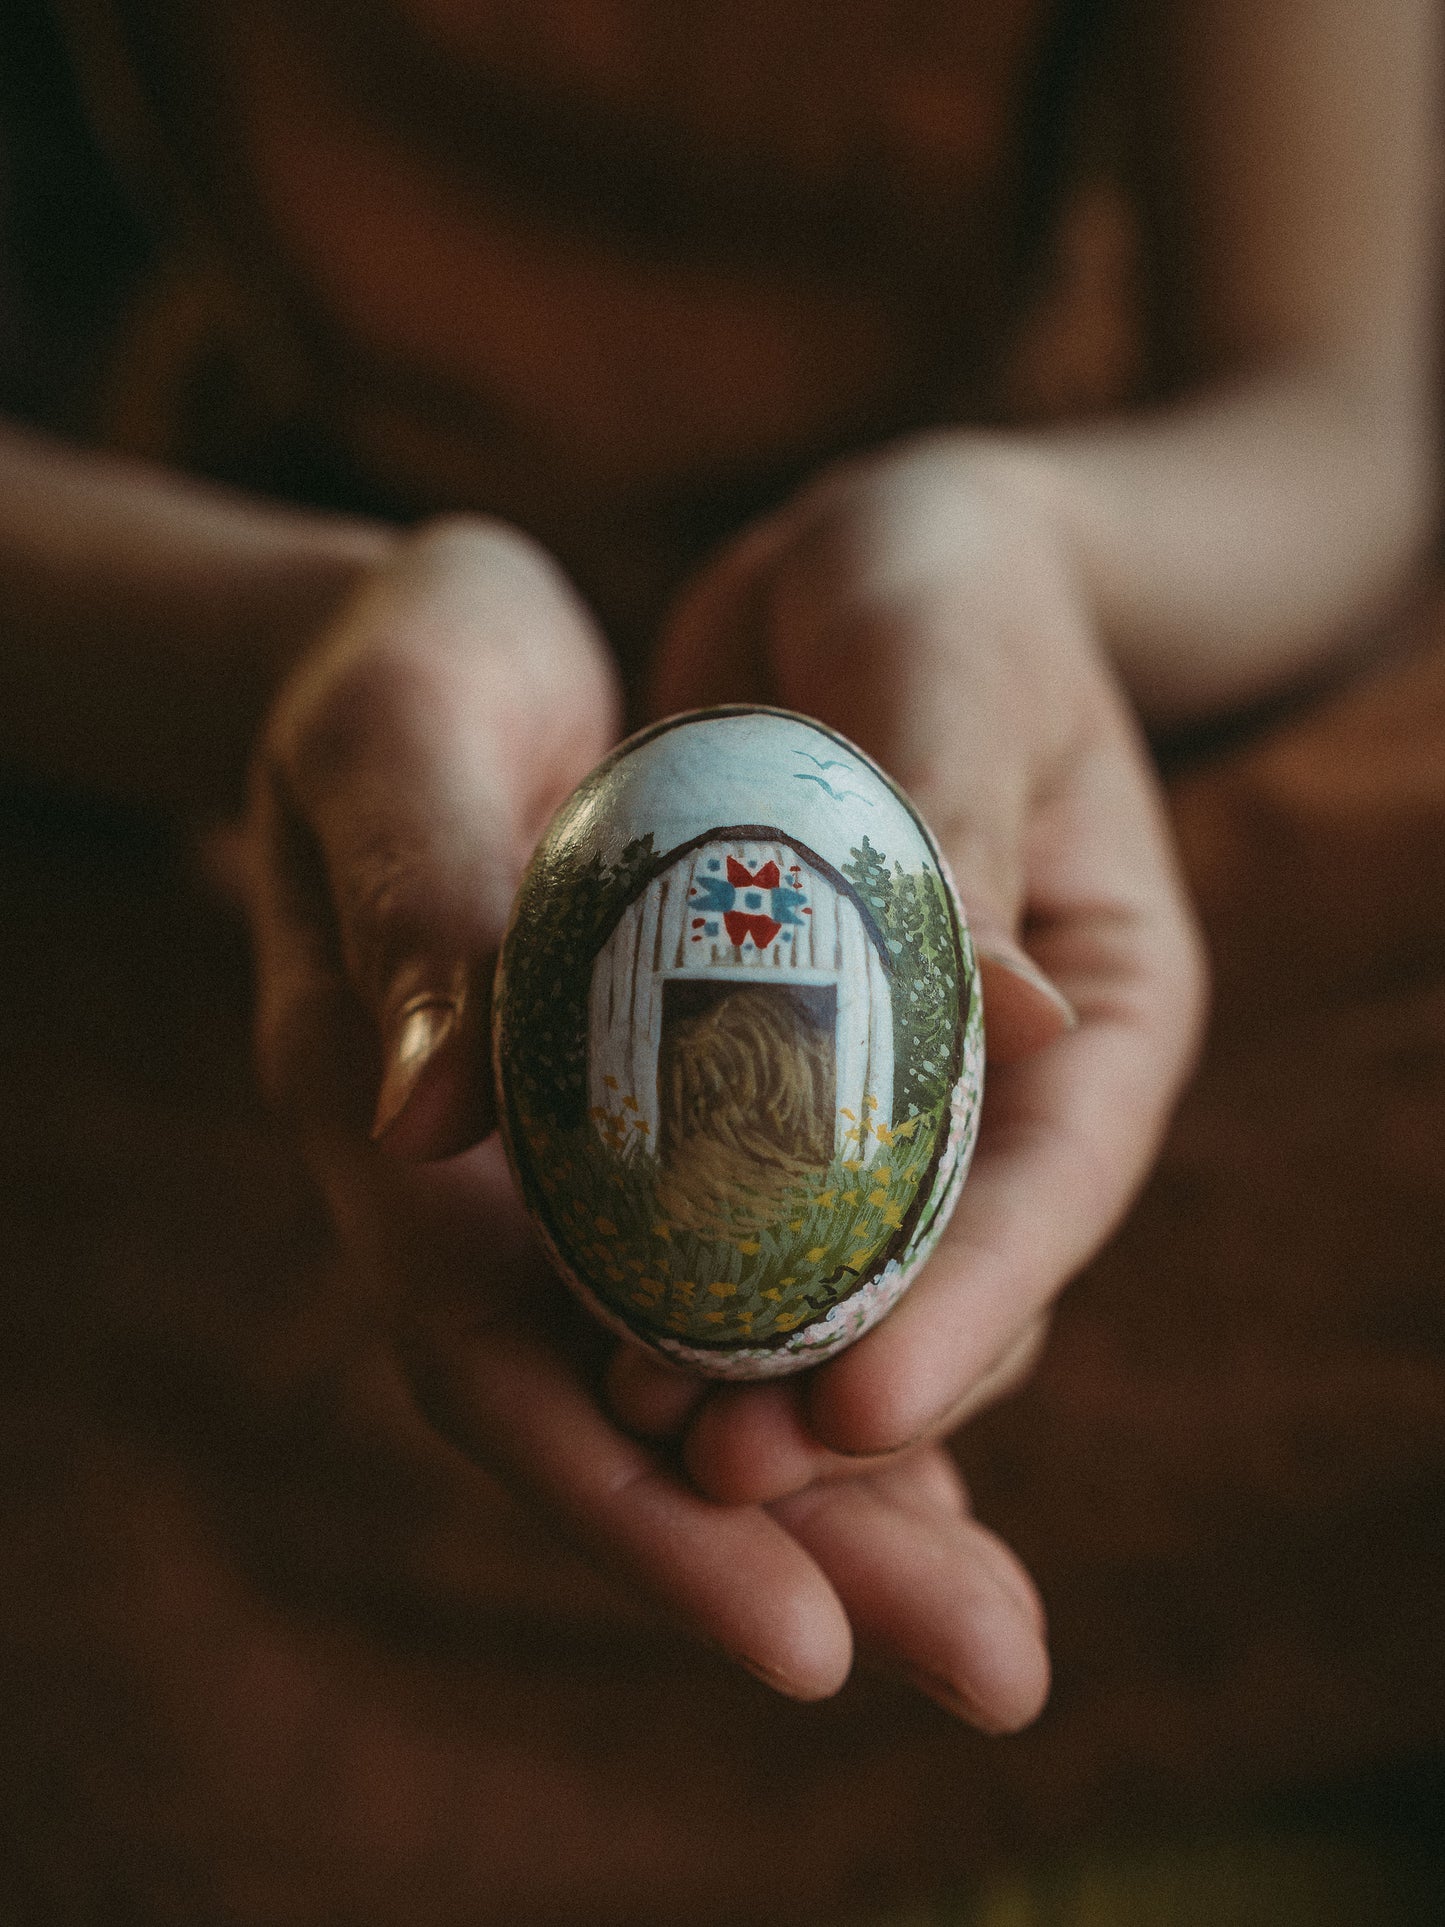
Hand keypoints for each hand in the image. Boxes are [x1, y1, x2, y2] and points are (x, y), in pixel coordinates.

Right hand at [244, 516, 1048, 1728]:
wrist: (424, 654)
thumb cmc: (398, 677)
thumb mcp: (386, 740)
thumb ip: (409, 907)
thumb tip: (434, 1117)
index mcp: (392, 1128)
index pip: (500, 1367)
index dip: (634, 1508)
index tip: (802, 1634)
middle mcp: (481, 1194)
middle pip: (624, 1418)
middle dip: (791, 1553)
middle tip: (983, 1663)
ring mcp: (567, 1175)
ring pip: (697, 1371)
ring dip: (845, 1493)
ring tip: (994, 1604)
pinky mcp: (646, 1128)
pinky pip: (743, 1275)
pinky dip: (838, 1357)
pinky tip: (941, 1423)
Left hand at [608, 434, 1207, 1702]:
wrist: (861, 568)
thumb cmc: (940, 589)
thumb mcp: (947, 666)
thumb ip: (958, 818)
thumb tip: (1018, 1023)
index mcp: (1110, 1004)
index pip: (1058, 1187)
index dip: (971, 1313)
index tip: (861, 1415)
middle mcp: (1019, 1077)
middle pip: (952, 1272)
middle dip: (848, 1386)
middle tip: (717, 1468)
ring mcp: (904, 1089)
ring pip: (848, 1269)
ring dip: (753, 1360)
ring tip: (635, 1430)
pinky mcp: (791, 1072)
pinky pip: (746, 1198)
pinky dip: (679, 1268)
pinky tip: (589, 1332)